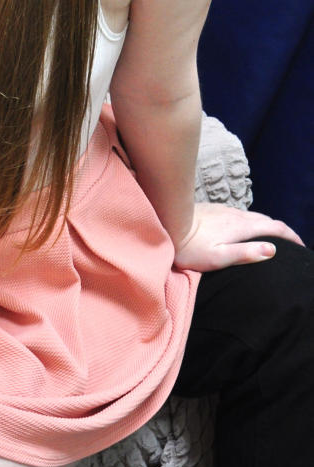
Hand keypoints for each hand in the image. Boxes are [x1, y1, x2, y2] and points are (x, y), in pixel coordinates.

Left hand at [173, 202, 303, 271]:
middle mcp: (235, 214)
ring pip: (252, 215)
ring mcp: (224, 210)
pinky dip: (251, 221)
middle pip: (266, 220)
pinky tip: (245, 229)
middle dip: (281, 231)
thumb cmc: (190, 247)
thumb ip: (245, 253)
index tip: (300, 247)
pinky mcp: (214, 209)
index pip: (274, 227)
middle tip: (290, 244)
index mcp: (241, 226)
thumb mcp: (219, 257)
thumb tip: (273, 249)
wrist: (166, 223)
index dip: (291, 237)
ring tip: (272, 238)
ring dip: (266, 225)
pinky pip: (240, 214)